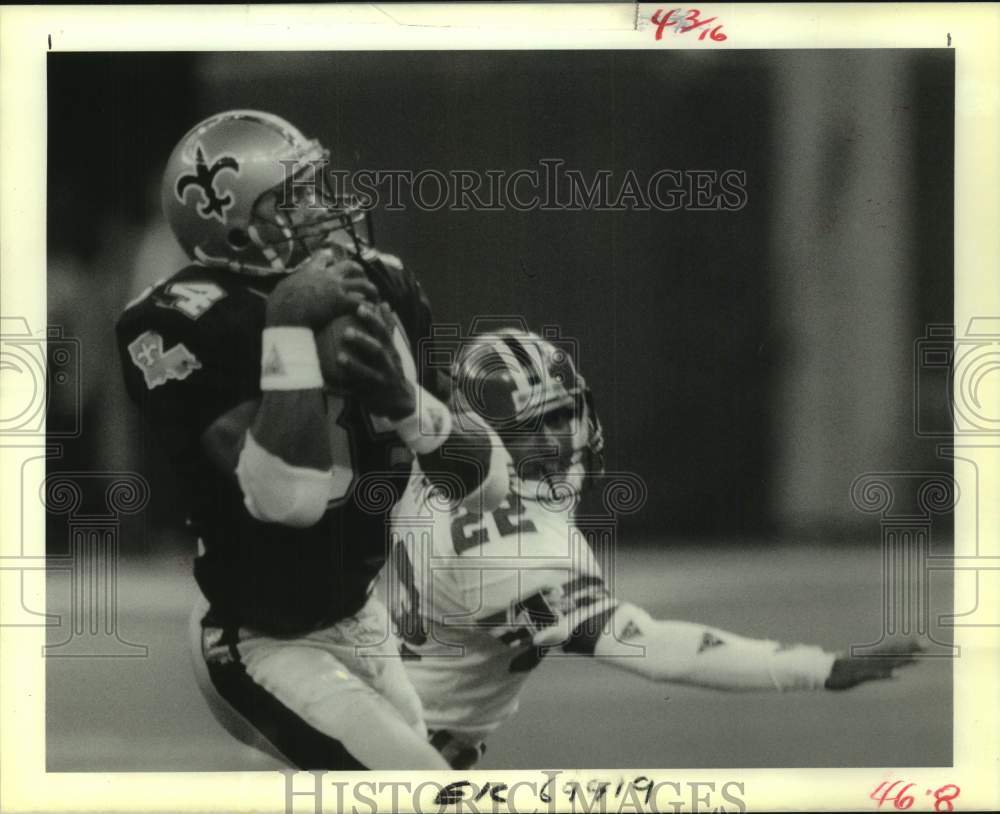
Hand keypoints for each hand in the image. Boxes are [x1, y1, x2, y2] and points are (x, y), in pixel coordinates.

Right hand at [265, 251, 379, 328]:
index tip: (333, 258)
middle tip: (361, 275)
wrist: (285, 312)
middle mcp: (326, 275)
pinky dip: (368, 306)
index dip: (329, 257)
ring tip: (375, 296)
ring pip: (361, 282)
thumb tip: (279, 294)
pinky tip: (372, 311)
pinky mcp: (341, 301)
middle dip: (358, 269)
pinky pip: (361, 302)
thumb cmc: (278, 305)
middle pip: (348, 265)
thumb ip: (287, 288)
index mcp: (310, 271)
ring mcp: (335, 287)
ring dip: (371, 289)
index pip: (322, 257)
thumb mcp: (281, 290)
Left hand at [335, 301, 416, 419]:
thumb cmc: (391, 369)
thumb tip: (384, 303)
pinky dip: (339, 391)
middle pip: (377, 351)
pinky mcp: (370, 396)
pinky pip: (353, 394)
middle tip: (346, 332)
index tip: (360, 307)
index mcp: (390, 351)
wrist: (400, 402)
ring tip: (339, 357)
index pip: (384, 332)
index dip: (373, 319)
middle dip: (363, 341)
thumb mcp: (392, 348)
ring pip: (368, 373)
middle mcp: (387, 366)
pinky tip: (324, 386)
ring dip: (353, 366)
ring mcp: (380, 382)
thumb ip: (388, 327)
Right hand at [824, 637, 923, 689]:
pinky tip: (897, 675)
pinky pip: (873, 675)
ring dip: (902, 660)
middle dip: (909, 649)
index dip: (906, 646)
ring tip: (917, 658)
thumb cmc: (836, 669)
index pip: (891, 650)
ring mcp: (864, 666)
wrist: (818, 671)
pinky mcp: (858, 675)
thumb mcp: (853, 666)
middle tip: (926, 644)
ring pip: (886, 662)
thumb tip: (866, 661)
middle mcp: (869, 659)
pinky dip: (884, 675)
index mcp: (870, 656)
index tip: (921, 642)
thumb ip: (864, 664)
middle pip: (892, 653)